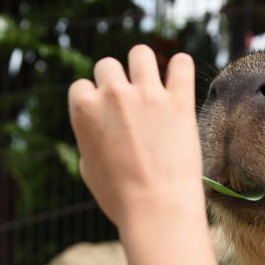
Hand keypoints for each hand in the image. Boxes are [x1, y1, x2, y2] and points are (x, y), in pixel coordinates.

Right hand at [68, 46, 202, 229]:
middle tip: (130, 103)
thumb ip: (89, 140)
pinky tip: (180, 79)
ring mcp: (147, 95)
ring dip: (144, 66)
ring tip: (153, 84)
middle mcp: (112, 95)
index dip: (94, 101)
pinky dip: (181, 68)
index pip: (82, 85)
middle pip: (108, 65)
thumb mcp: (89, 170)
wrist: (157, 211)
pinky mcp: (179, 101)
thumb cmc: (121, 199)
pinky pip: (182, 65)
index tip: (106, 116)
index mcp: (84, 110)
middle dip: (116, 81)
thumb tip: (96, 131)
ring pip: (141, 54)